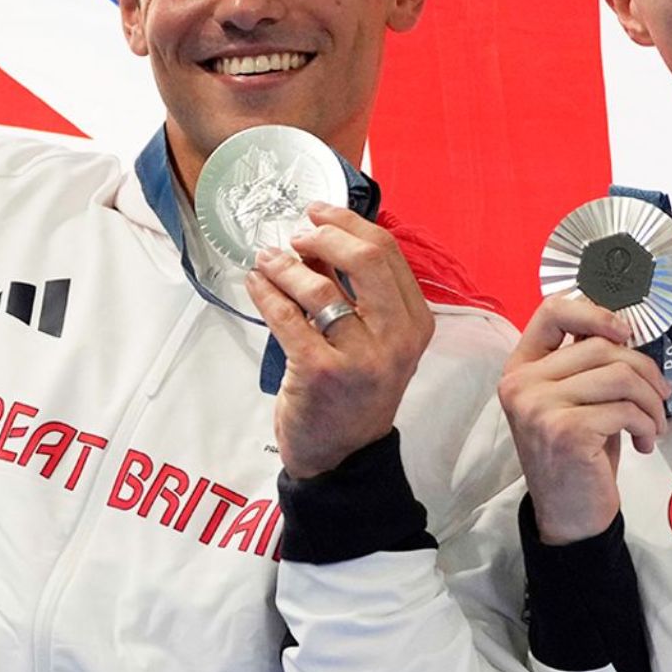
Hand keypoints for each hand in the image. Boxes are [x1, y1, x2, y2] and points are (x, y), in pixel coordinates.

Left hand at [246, 203, 433, 478]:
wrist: (343, 457)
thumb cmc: (356, 392)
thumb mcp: (376, 341)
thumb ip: (359, 294)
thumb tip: (320, 238)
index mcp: (416, 323)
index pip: (388, 253)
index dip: (349, 223)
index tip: (319, 214)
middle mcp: (396, 339)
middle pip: (366, 260)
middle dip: (325, 235)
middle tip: (297, 235)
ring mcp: (361, 358)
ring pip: (321, 289)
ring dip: (286, 266)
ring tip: (267, 259)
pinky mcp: (322, 373)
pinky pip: (288, 318)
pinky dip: (267, 293)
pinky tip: (255, 283)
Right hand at [498, 295, 670, 544]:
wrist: (568, 516)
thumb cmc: (578, 455)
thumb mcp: (576, 401)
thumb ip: (587, 364)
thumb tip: (627, 329)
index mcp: (521, 368)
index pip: (552, 312)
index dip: (595, 312)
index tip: (626, 333)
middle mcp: (522, 383)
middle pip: (601, 345)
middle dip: (645, 370)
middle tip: (660, 397)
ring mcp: (539, 406)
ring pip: (620, 375)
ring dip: (651, 401)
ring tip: (654, 424)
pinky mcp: (565, 431)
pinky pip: (626, 409)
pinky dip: (647, 425)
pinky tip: (644, 443)